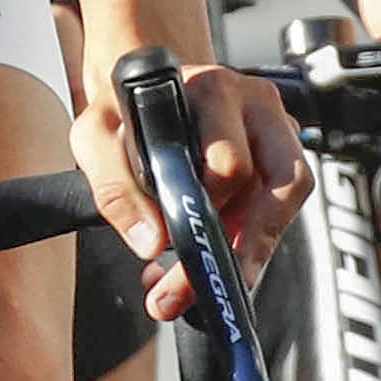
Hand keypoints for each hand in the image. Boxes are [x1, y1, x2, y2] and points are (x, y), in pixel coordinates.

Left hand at [73, 57, 306, 322]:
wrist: (141, 93)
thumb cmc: (123, 112)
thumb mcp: (95, 138)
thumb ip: (114, 188)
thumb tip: (151, 242)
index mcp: (214, 90)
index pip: (229, 163)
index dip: (208, 214)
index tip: (178, 252)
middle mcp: (256, 107)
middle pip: (275, 186)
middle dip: (236, 247)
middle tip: (191, 289)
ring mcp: (276, 132)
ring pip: (285, 202)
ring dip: (251, 251)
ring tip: (207, 286)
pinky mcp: (279, 158)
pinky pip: (277, 210)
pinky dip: (248, 244)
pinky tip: (212, 263)